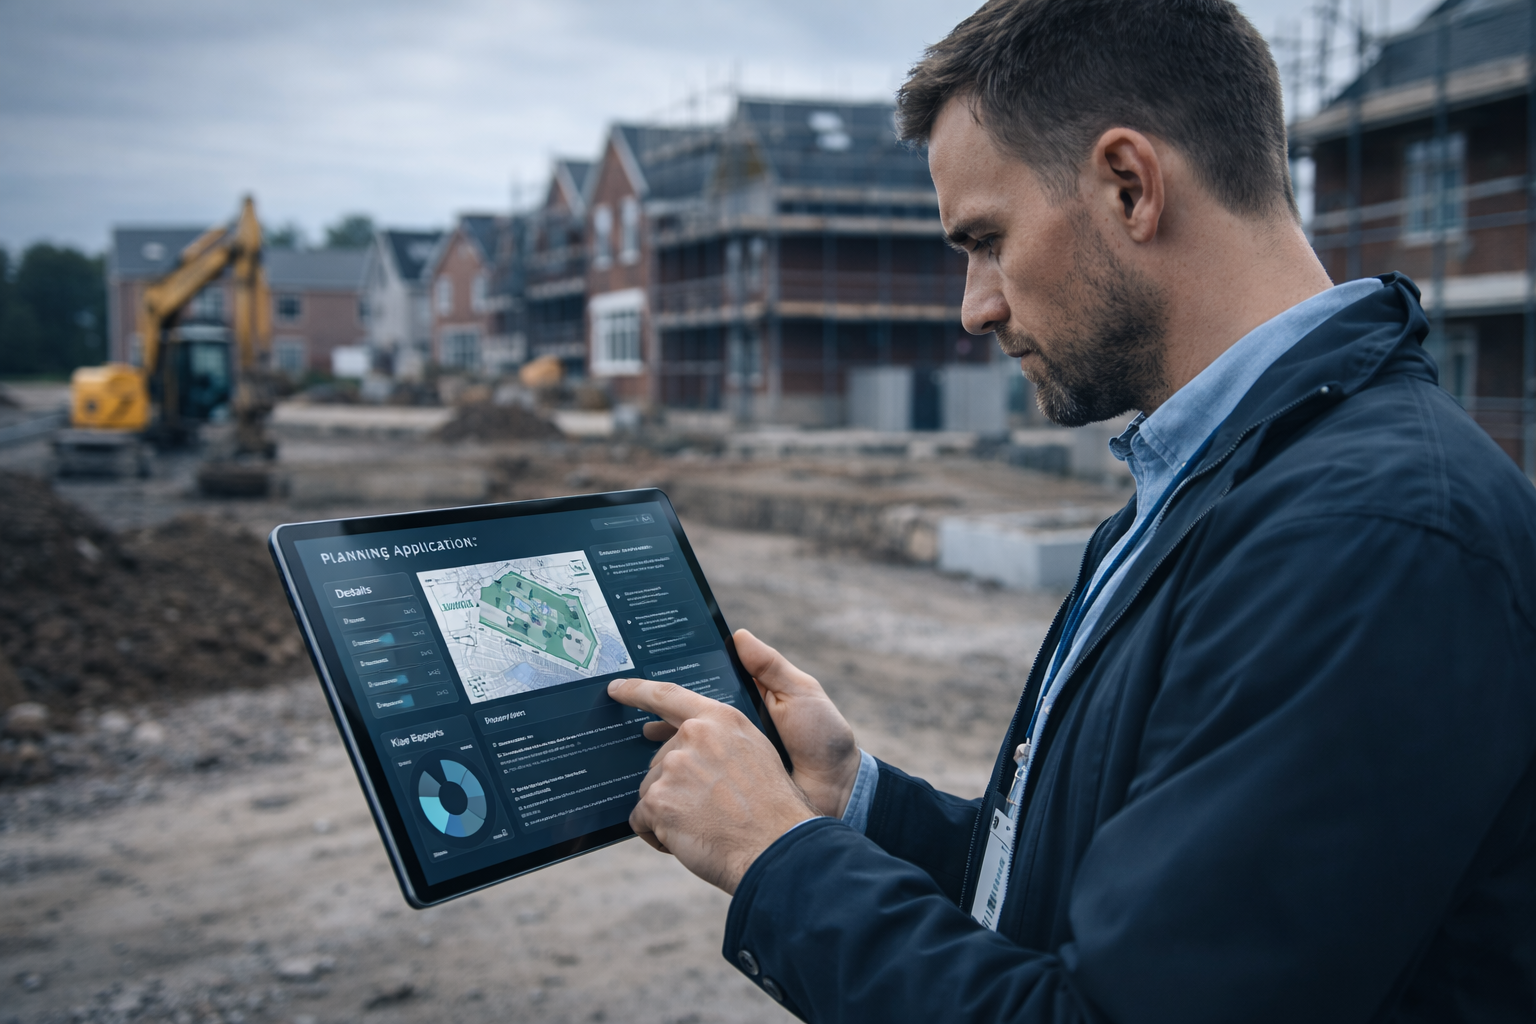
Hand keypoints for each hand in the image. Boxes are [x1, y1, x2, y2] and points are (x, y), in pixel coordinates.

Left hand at [608, 676, 817, 893]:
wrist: (776, 848)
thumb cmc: (772, 810)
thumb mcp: (755, 754)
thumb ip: (720, 741)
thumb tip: (688, 749)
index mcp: (720, 719)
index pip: (668, 696)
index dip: (637, 690)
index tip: (615, 689)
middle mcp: (694, 736)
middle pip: (660, 760)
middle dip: (675, 787)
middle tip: (711, 809)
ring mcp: (674, 767)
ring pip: (651, 791)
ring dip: (668, 813)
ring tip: (705, 826)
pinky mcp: (658, 800)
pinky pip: (641, 819)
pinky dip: (658, 835)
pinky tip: (688, 841)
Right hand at [637, 629, 861, 819]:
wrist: (842, 795)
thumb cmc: (825, 740)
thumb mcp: (802, 695)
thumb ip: (770, 667)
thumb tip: (737, 635)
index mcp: (739, 712)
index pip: (691, 697)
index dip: (656, 692)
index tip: (621, 687)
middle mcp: (725, 741)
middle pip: (677, 729)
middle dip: (647, 721)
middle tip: (613, 714)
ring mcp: (724, 772)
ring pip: (677, 761)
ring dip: (652, 757)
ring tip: (621, 746)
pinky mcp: (725, 800)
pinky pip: (691, 794)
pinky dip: (669, 791)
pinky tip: (647, 789)